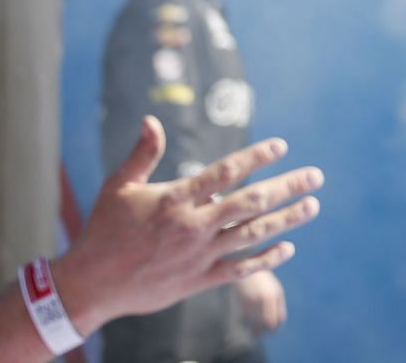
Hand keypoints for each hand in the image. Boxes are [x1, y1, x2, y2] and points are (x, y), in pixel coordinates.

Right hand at [50, 116, 322, 333]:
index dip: (256, 157)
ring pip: (252, 234)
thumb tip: (151, 119)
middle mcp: (193, 226)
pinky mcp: (198, 281)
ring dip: (286, 220)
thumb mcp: (119, 187)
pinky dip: (266, 258)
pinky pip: (240, 269)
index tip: (281, 146)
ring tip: (313, 205)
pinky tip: (288, 247)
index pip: (226, 172)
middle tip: (316, 176)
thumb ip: (142, 154)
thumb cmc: (102, 231)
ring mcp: (198, 255)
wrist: (89, 286)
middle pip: (251, 202)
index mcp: (176, 200)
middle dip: (287, 187)